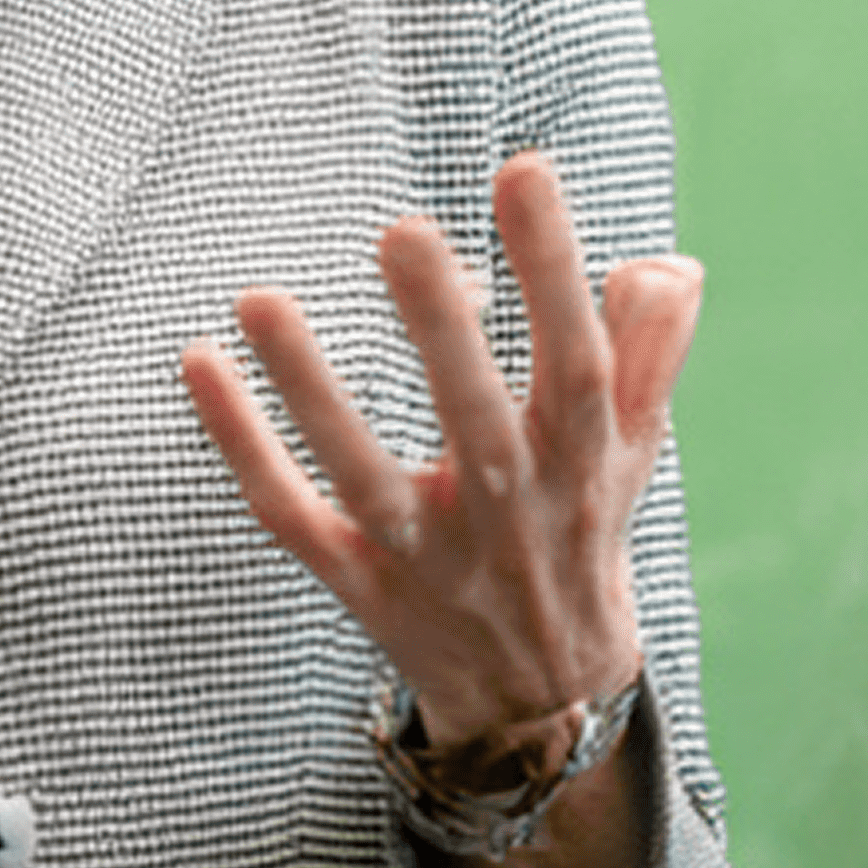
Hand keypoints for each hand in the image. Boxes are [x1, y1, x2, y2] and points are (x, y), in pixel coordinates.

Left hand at [179, 153, 702, 752]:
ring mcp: (425, 554)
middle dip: (443, 331)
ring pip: (363, 474)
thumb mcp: (632, 449)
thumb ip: (649, 352)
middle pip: (475, 421)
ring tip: (257, 297)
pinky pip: (289, 513)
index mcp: (579, 464)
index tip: (524, 169)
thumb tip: (668, 261)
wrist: (542, 698)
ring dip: (310, 390)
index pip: (576, 360)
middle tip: (403, 229)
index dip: (555, 269)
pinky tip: (198, 362)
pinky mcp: (354, 582)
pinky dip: (241, 446)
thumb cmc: (579, 531)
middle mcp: (506, 512)